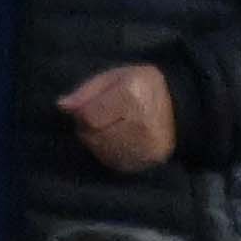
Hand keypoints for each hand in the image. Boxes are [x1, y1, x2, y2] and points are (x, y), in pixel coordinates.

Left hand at [61, 60, 180, 173]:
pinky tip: (117, 140)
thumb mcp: (114, 77)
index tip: (89, 106)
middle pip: (93, 135)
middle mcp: (141, 124)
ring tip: (109, 128)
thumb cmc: (141, 87)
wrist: (178, 108)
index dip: (82, 112)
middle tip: (100, 117)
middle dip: (88, 128)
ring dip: (97, 141)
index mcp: (133, 95)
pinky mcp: (146, 163)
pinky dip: (108, 152)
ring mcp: (145, 147)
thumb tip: (62, 106)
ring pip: (101, 151)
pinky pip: (113, 162)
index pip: (89, 116)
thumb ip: (87, 91)